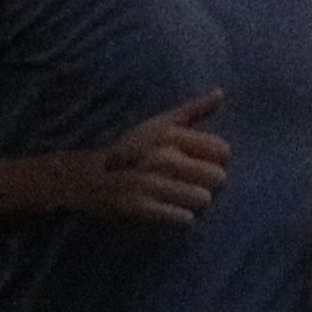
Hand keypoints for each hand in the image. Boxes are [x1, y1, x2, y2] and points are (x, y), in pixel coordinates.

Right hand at [80, 90, 235, 233]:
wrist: (89, 179)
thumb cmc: (133, 151)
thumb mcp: (159, 124)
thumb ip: (193, 109)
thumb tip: (220, 93)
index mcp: (169, 133)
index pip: (222, 151)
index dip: (216, 161)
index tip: (199, 164)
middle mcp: (160, 155)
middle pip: (217, 176)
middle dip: (207, 184)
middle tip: (188, 184)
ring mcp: (148, 181)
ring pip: (202, 198)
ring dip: (195, 202)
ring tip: (180, 198)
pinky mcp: (139, 207)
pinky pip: (183, 218)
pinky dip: (182, 218)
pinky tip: (173, 213)